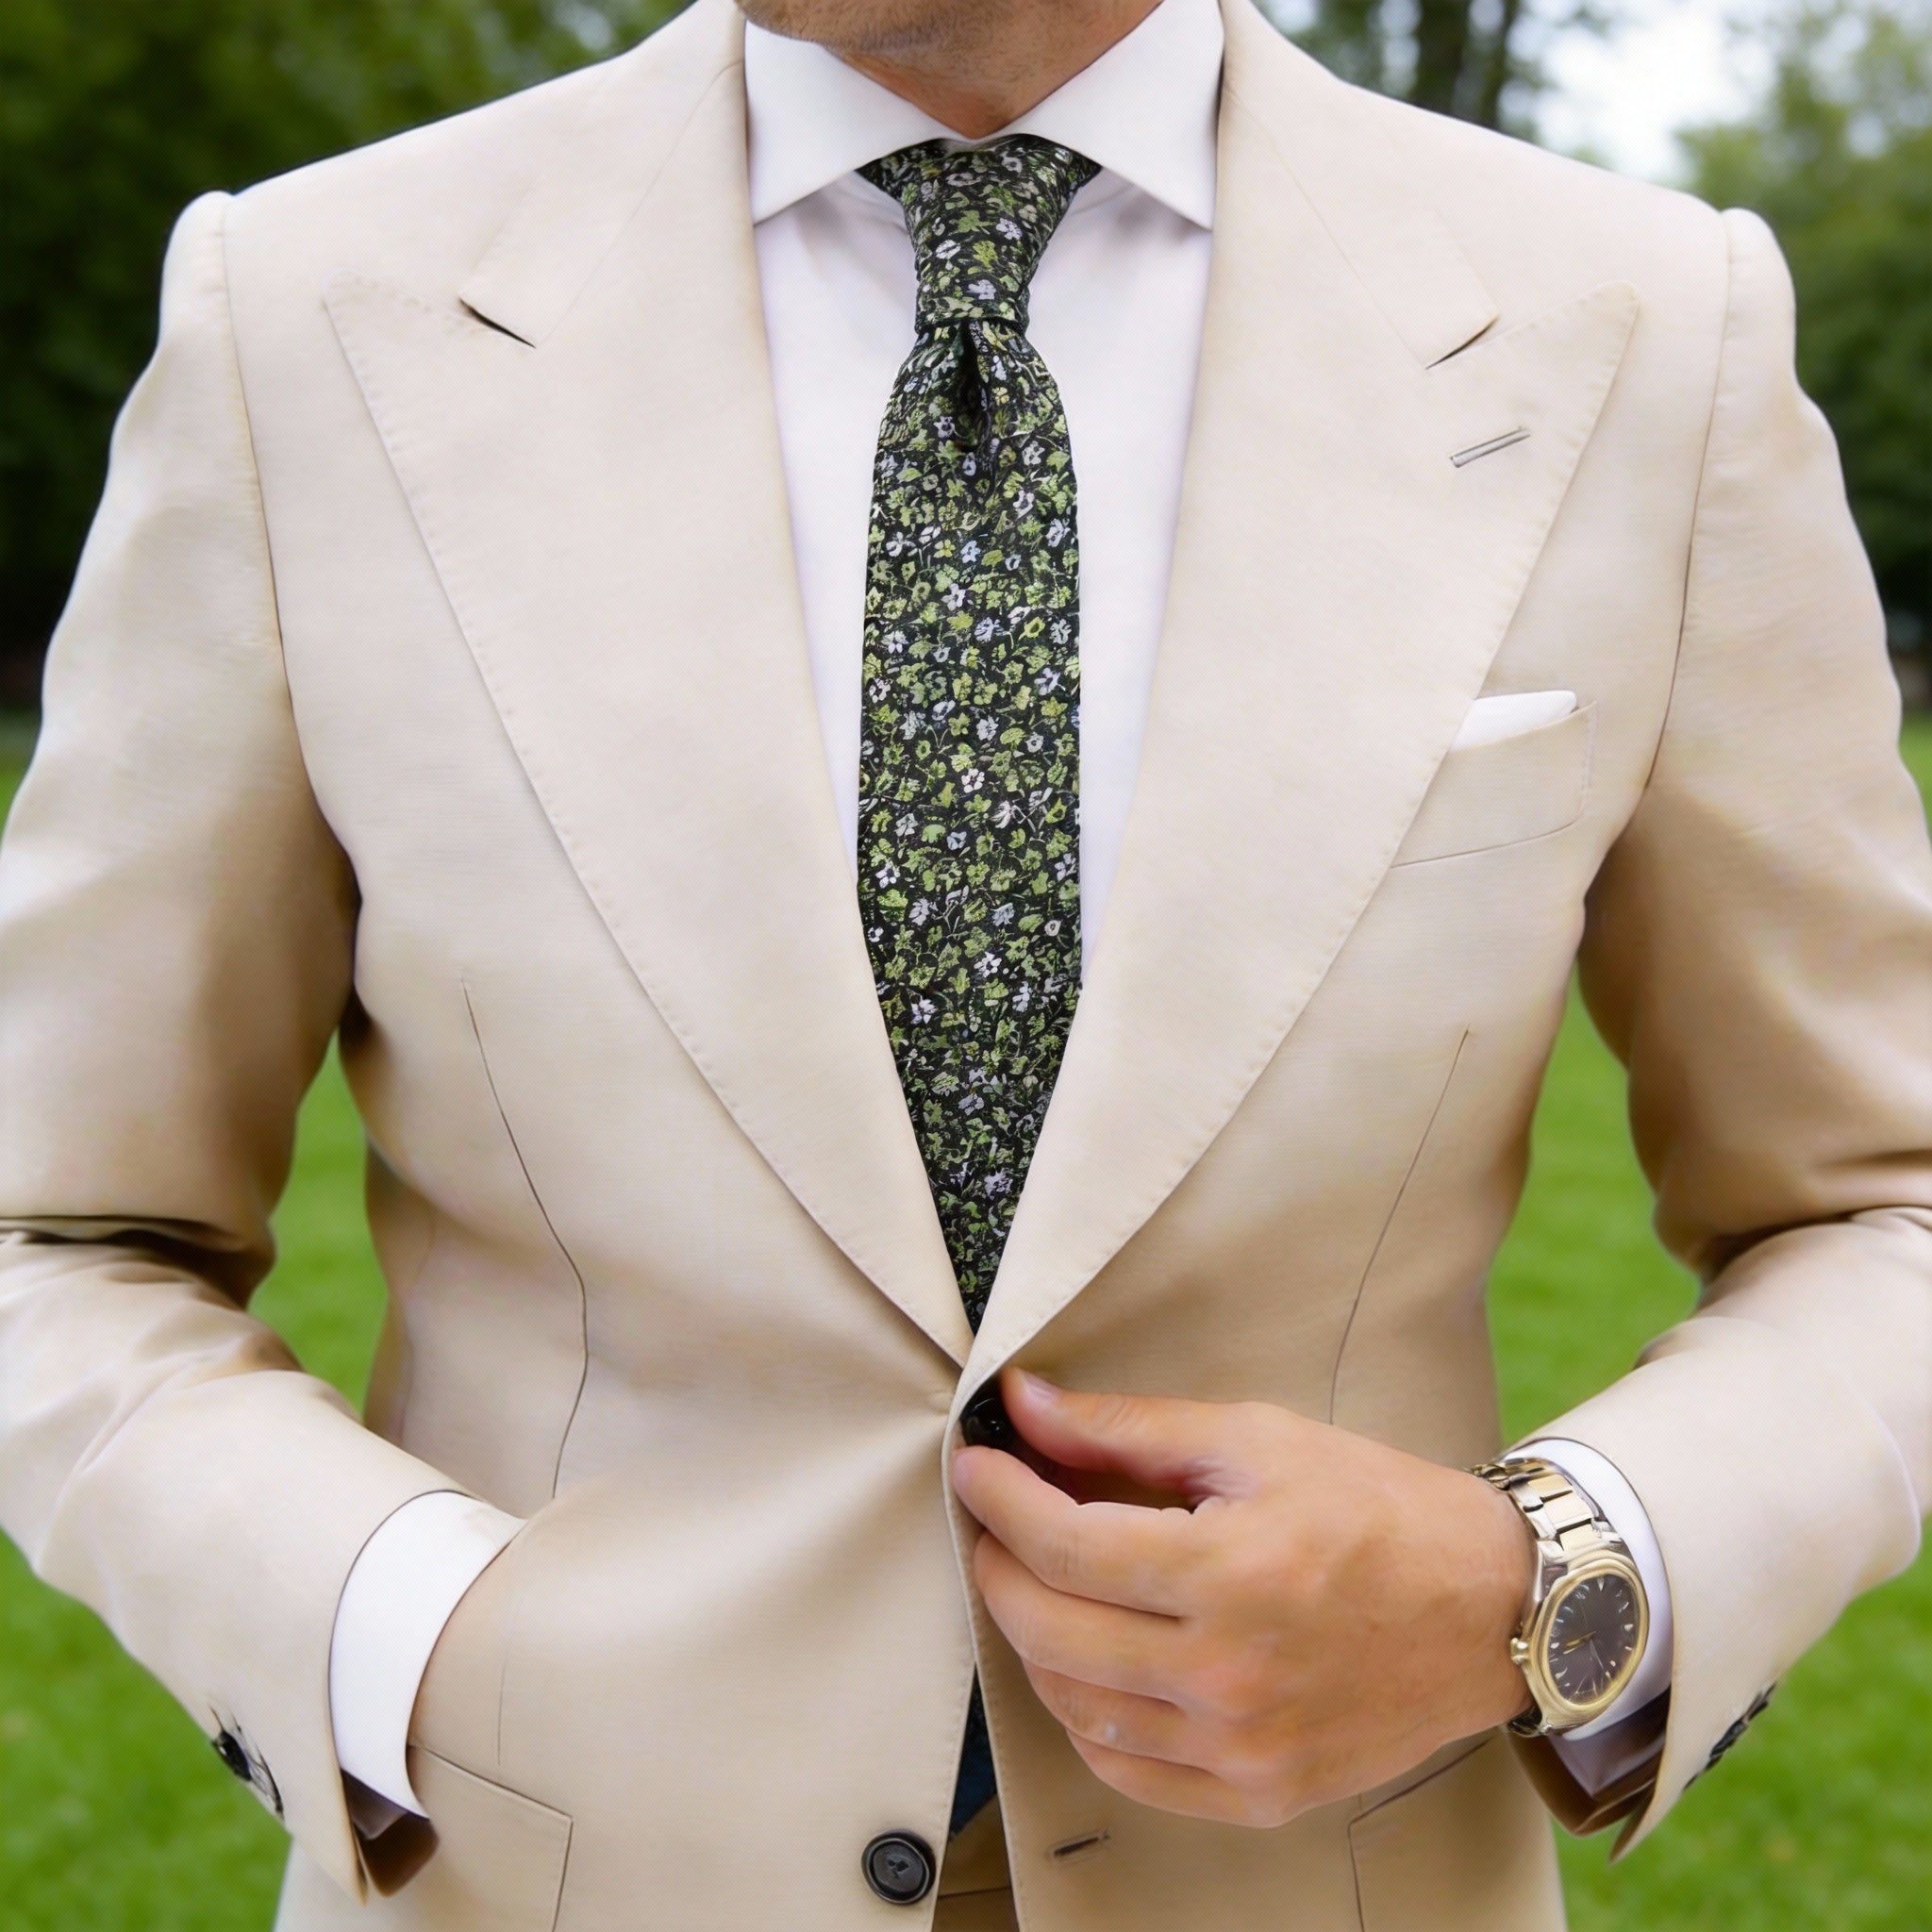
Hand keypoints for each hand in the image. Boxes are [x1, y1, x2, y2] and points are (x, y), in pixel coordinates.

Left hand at [951, 1370, 1534, 1827]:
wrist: (1489, 1608)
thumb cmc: (1377, 1509)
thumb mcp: (1256, 1440)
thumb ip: (1128, 1427)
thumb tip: (1026, 1406)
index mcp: (1232, 1572)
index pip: (1063, 1545)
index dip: (999, 1500)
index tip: (977, 1466)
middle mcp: (1231, 1674)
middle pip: (1051, 1630)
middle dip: (997, 1565)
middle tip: (993, 1521)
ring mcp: (1244, 1747)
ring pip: (1075, 1705)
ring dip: (1032, 1638)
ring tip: (1036, 1582)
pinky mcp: (1259, 1793)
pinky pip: (1127, 1769)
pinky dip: (1084, 1714)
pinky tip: (1086, 1660)